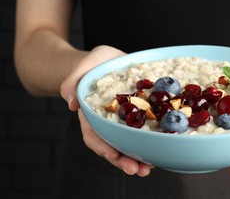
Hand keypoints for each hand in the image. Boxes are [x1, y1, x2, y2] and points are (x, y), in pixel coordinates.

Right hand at [60, 45, 153, 176]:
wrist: (110, 60)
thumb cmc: (95, 63)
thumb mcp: (84, 65)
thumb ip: (73, 79)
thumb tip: (70, 102)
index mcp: (92, 113)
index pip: (93, 135)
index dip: (102, 147)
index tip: (113, 155)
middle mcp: (106, 122)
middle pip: (112, 146)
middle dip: (122, 160)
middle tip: (136, 170)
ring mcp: (122, 121)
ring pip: (127, 144)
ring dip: (137, 158)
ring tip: (148, 168)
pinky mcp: (137, 116)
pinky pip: (142, 133)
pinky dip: (148, 144)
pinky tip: (157, 152)